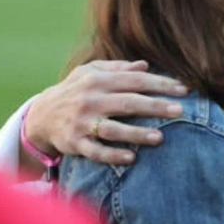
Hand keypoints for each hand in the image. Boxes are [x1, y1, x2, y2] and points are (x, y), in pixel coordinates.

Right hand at [24, 60, 188, 166]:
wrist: (40, 114)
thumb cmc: (75, 90)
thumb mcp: (90, 72)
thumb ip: (117, 68)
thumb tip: (145, 65)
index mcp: (97, 81)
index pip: (134, 81)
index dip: (160, 84)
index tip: (184, 90)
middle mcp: (90, 100)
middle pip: (127, 103)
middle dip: (155, 106)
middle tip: (180, 111)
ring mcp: (81, 122)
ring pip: (112, 129)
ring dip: (136, 134)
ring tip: (160, 137)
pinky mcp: (74, 142)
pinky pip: (95, 150)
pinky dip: (112, 155)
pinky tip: (131, 158)